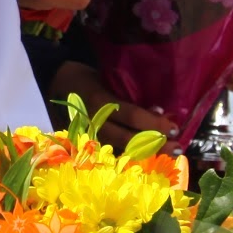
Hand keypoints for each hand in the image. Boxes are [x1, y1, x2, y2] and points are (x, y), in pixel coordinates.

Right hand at [50, 61, 178, 149]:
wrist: (55, 83)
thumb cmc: (86, 76)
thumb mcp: (105, 77)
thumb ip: (126, 92)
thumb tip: (157, 108)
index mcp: (99, 101)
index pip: (131, 117)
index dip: (153, 123)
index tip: (172, 126)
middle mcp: (95, 121)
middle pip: (129, 138)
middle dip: (156, 144)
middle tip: (178, 146)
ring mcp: (91, 134)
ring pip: (122, 149)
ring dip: (148, 152)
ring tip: (168, 153)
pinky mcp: (89, 142)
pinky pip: (114, 151)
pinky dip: (133, 154)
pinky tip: (149, 155)